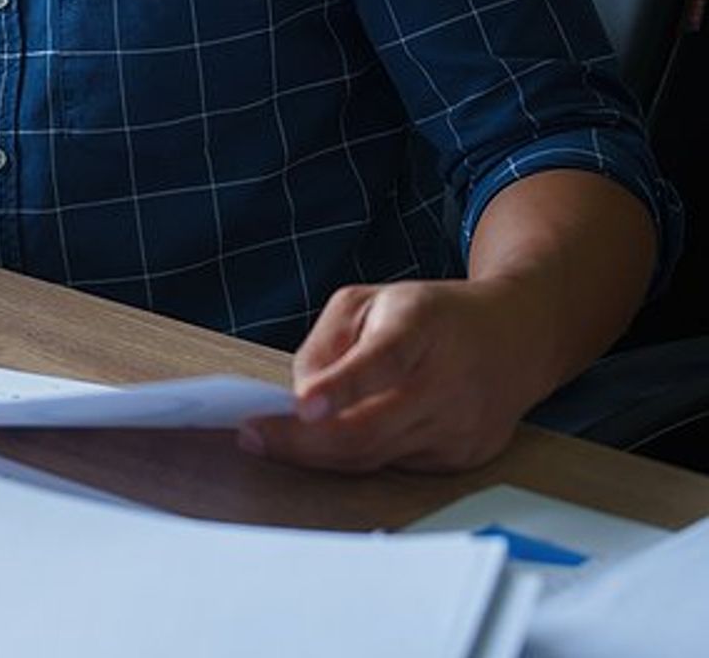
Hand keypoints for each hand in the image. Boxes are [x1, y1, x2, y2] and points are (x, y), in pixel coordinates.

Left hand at [237, 278, 550, 472]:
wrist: (516, 337)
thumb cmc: (429, 315)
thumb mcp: (367, 302)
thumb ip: (326, 345)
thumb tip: (298, 399)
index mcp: (421, 326)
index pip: (381, 361)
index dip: (341, 387)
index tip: (303, 405)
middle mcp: (447, 380)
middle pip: (370, 428)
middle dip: (302, 442)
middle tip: (254, 438)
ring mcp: (460, 425)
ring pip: (375, 457)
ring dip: (318, 455)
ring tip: (274, 441)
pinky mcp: (464, 456)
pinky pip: (395, 467)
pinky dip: (356, 458)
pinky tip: (332, 442)